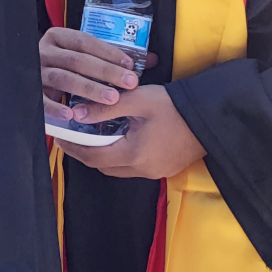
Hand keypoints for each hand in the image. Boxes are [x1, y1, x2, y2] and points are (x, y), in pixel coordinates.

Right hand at [39, 26, 154, 123]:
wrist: (31, 76)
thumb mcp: (87, 56)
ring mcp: (36, 71)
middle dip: (105, 72)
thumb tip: (151, 60)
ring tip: (112, 99)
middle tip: (129, 83)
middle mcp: (45, 52)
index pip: (85, 42)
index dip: (108, 52)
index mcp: (58, 38)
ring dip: (89, 89)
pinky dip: (56, 107)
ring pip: (63, 78)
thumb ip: (114, 58)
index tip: (130, 65)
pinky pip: (42, 99)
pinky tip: (71, 114)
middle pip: (77, 60)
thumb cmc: (68, 67)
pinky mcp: (30, 91)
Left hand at [60, 85, 205, 179]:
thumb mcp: (136, 100)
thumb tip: (77, 114)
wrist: (211, 115)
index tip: (60, 137)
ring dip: (104, 155)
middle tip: (74, 135)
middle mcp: (144, 169)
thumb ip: (104, 108)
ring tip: (93, 135)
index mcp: (135, 154)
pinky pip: (134, 167)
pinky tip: (119, 138)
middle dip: (86, 152)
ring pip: (118, 169)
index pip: (93, 157)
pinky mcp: (166, 169)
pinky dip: (121, 156)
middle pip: (104, 166)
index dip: (73, 148)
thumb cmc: (173, 106)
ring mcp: (157, 171)